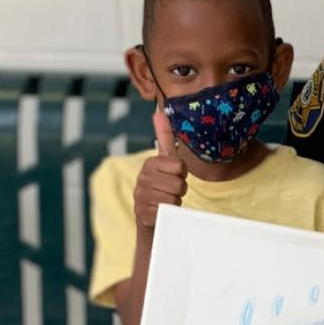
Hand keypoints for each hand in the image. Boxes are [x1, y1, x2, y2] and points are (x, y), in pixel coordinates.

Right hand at [133, 108, 186, 229]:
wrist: (150, 212)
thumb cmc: (161, 183)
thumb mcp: (165, 160)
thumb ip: (164, 136)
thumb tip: (159, 110)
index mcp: (150, 163)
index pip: (180, 167)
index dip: (182, 174)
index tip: (174, 175)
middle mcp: (142, 178)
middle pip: (179, 185)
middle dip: (180, 189)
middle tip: (171, 189)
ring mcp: (141, 196)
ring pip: (175, 199)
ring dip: (175, 201)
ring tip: (166, 199)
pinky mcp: (143, 214)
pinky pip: (167, 211)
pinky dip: (169, 212)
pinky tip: (161, 210)